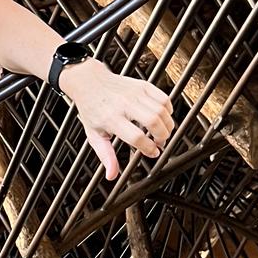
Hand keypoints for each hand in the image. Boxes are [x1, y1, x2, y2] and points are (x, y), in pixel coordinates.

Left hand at [60, 59, 173, 179]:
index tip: (153, 153)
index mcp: (111, 118)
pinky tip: (163, 117)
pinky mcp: (142, 85)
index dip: (148, 148)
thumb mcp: (94, 135)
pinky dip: (168, 110)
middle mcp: (124, 104)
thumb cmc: (91, 109)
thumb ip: (105, 155)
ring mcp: (134, 93)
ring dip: (167, 125)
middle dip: (162, 136)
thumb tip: (112, 175)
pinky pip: (164, 98)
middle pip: (153, 121)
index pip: (136, 136)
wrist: (89, 82)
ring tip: (162, 133)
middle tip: (160, 142)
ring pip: (161, 110)